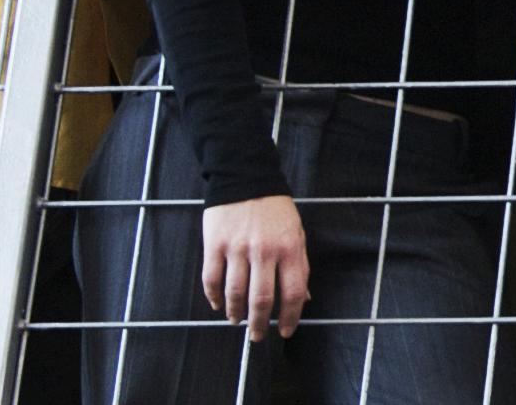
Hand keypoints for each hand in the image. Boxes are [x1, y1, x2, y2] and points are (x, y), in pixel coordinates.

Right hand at [201, 194, 309, 341]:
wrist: (246, 178)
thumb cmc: (275, 210)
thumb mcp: (296, 234)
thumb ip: (299, 266)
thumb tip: (303, 299)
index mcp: (290, 249)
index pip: (293, 293)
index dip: (290, 317)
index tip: (285, 332)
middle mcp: (264, 251)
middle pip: (262, 299)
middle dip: (260, 324)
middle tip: (258, 337)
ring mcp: (238, 248)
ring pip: (235, 293)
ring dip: (236, 313)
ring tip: (237, 321)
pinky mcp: (214, 244)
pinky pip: (212, 279)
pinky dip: (214, 297)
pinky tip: (218, 305)